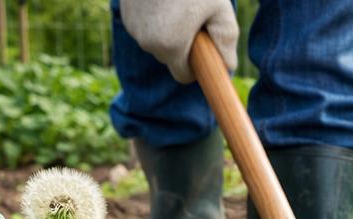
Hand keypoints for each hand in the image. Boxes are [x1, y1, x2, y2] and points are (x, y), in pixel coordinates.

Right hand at [120, 0, 237, 83]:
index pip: (184, 76)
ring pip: (156, 42)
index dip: (197, 66)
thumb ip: (226, 41)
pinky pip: (144, 26)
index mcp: (170, 45)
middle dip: (183, 45)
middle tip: (194, 15)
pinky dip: (155, 17)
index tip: (205, 50)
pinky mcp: (124, 12)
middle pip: (170, 58)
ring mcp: (132, 26)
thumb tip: (228, 66)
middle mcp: (147, 41)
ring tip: (178, 3)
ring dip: (168, 30)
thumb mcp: (219, 8)